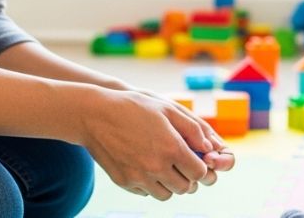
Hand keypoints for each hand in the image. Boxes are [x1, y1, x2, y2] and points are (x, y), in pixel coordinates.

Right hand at [75, 87, 230, 198]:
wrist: (95, 115)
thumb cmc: (134, 107)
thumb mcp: (168, 109)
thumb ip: (193, 129)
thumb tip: (208, 148)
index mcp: (171, 148)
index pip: (199, 172)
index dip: (201, 166)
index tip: (197, 159)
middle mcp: (156, 167)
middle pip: (185, 187)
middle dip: (188, 177)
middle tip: (183, 165)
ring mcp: (138, 177)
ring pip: (166, 194)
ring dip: (171, 184)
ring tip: (166, 167)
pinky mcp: (124, 182)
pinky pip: (146, 193)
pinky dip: (151, 185)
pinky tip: (148, 168)